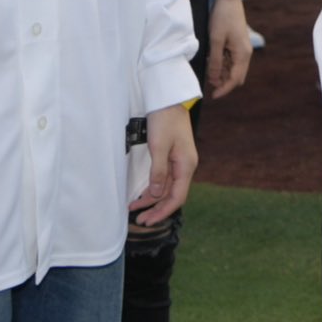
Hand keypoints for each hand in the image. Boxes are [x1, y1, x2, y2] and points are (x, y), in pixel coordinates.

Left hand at [131, 102, 197, 227]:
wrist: (169, 100)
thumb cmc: (165, 120)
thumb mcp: (159, 147)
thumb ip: (158, 172)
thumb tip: (156, 194)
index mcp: (186, 166)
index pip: (177, 197)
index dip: (163, 212)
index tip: (148, 221)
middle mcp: (185, 167)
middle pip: (172, 195)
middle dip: (156, 209)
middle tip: (140, 221)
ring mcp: (179, 162)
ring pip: (167, 188)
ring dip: (153, 199)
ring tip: (135, 208)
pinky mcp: (173, 157)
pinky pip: (164, 178)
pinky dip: (154, 188)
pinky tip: (143, 193)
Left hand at [204, 0, 252, 97]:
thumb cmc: (222, 17)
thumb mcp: (215, 40)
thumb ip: (215, 61)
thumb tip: (214, 79)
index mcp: (243, 54)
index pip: (235, 79)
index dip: (224, 89)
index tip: (212, 96)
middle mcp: (245, 53)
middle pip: (236, 77)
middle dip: (223, 82)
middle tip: (208, 82)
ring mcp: (242, 49)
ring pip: (233, 69)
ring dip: (222, 72)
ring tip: (208, 68)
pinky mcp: (237, 44)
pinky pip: (231, 60)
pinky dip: (222, 64)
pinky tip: (212, 60)